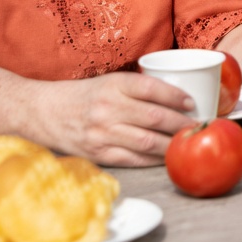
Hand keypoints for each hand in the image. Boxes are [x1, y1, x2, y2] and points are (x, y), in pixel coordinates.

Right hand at [37, 73, 197, 166]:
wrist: (43, 112)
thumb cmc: (83, 96)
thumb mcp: (108, 82)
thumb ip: (137, 88)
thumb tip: (178, 96)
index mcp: (113, 85)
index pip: (151, 88)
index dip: (176, 96)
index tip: (192, 102)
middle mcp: (108, 108)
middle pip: (155, 117)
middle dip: (182, 124)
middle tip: (199, 126)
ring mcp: (102, 133)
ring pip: (147, 141)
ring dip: (172, 144)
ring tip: (188, 143)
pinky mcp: (98, 153)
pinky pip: (133, 159)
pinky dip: (153, 160)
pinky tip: (166, 157)